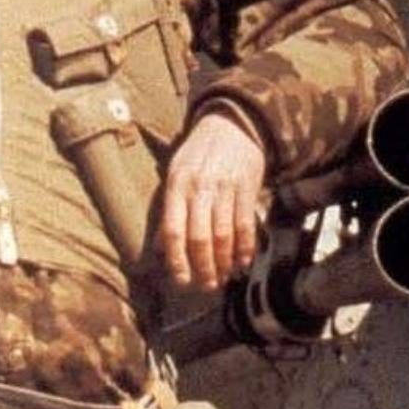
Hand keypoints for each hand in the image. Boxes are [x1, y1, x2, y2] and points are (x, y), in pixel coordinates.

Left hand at [158, 109, 265, 290]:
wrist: (232, 123)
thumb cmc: (199, 153)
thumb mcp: (176, 173)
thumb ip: (169, 210)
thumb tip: (160, 248)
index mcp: (177, 185)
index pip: (173, 230)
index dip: (177, 260)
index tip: (182, 280)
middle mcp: (200, 187)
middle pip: (199, 237)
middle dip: (203, 268)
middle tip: (206, 285)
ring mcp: (225, 187)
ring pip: (223, 235)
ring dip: (224, 262)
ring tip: (223, 277)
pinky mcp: (248, 187)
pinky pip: (245, 224)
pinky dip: (245, 247)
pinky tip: (242, 261)